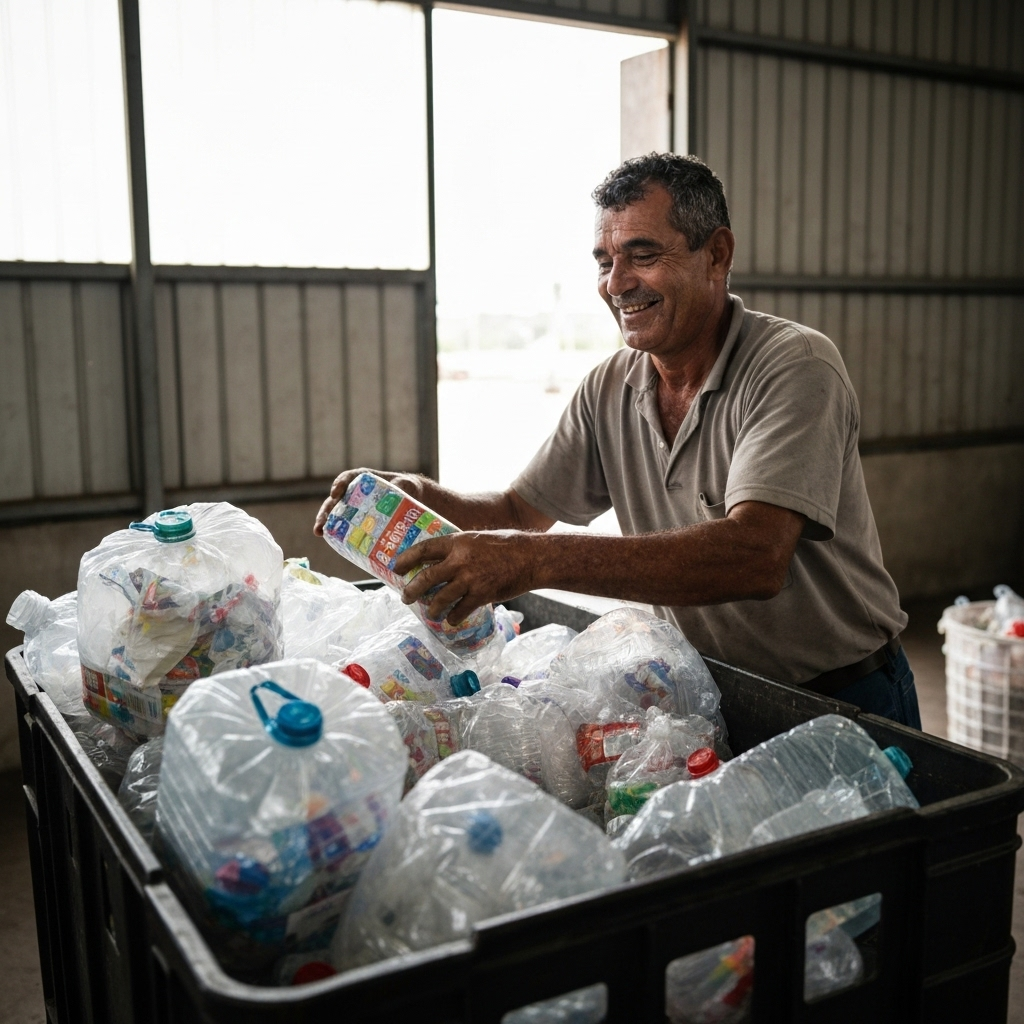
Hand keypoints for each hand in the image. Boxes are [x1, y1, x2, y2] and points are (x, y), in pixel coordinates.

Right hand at [313, 468, 426, 535]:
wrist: (413, 500)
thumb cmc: (407, 487)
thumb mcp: (405, 485)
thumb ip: (401, 486)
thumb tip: (399, 491)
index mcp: (363, 479)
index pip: (347, 478)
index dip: (339, 484)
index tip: (335, 493)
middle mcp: (354, 492)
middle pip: (335, 499)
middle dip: (325, 510)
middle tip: (320, 522)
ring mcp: (354, 507)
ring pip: (335, 513)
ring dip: (325, 522)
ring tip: (319, 532)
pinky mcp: (358, 520)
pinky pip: (344, 524)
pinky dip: (337, 532)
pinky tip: (331, 540)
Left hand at [393, 531, 538, 624]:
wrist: (532, 557)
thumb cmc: (507, 545)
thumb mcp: (478, 539)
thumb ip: (460, 549)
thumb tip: (444, 561)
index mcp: (457, 542)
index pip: (424, 549)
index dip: (407, 559)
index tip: (396, 566)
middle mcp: (460, 560)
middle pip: (426, 578)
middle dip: (412, 590)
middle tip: (405, 597)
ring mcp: (470, 579)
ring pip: (440, 598)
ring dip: (432, 608)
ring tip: (429, 612)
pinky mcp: (481, 595)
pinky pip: (460, 610)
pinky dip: (454, 618)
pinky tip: (452, 620)